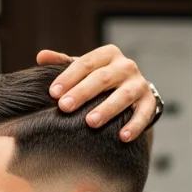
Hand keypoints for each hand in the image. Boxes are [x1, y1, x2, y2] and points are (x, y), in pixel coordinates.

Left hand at [36, 45, 155, 141]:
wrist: (131, 92)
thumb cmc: (99, 80)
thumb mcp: (83, 70)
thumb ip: (62, 64)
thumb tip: (41, 57)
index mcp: (107, 54)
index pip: (86, 63)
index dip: (68, 77)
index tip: (53, 93)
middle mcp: (125, 66)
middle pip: (103, 78)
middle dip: (83, 92)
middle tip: (64, 107)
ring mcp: (139, 83)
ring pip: (124, 95)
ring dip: (108, 108)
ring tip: (91, 122)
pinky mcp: (150, 101)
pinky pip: (144, 113)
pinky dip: (135, 125)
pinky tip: (122, 136)